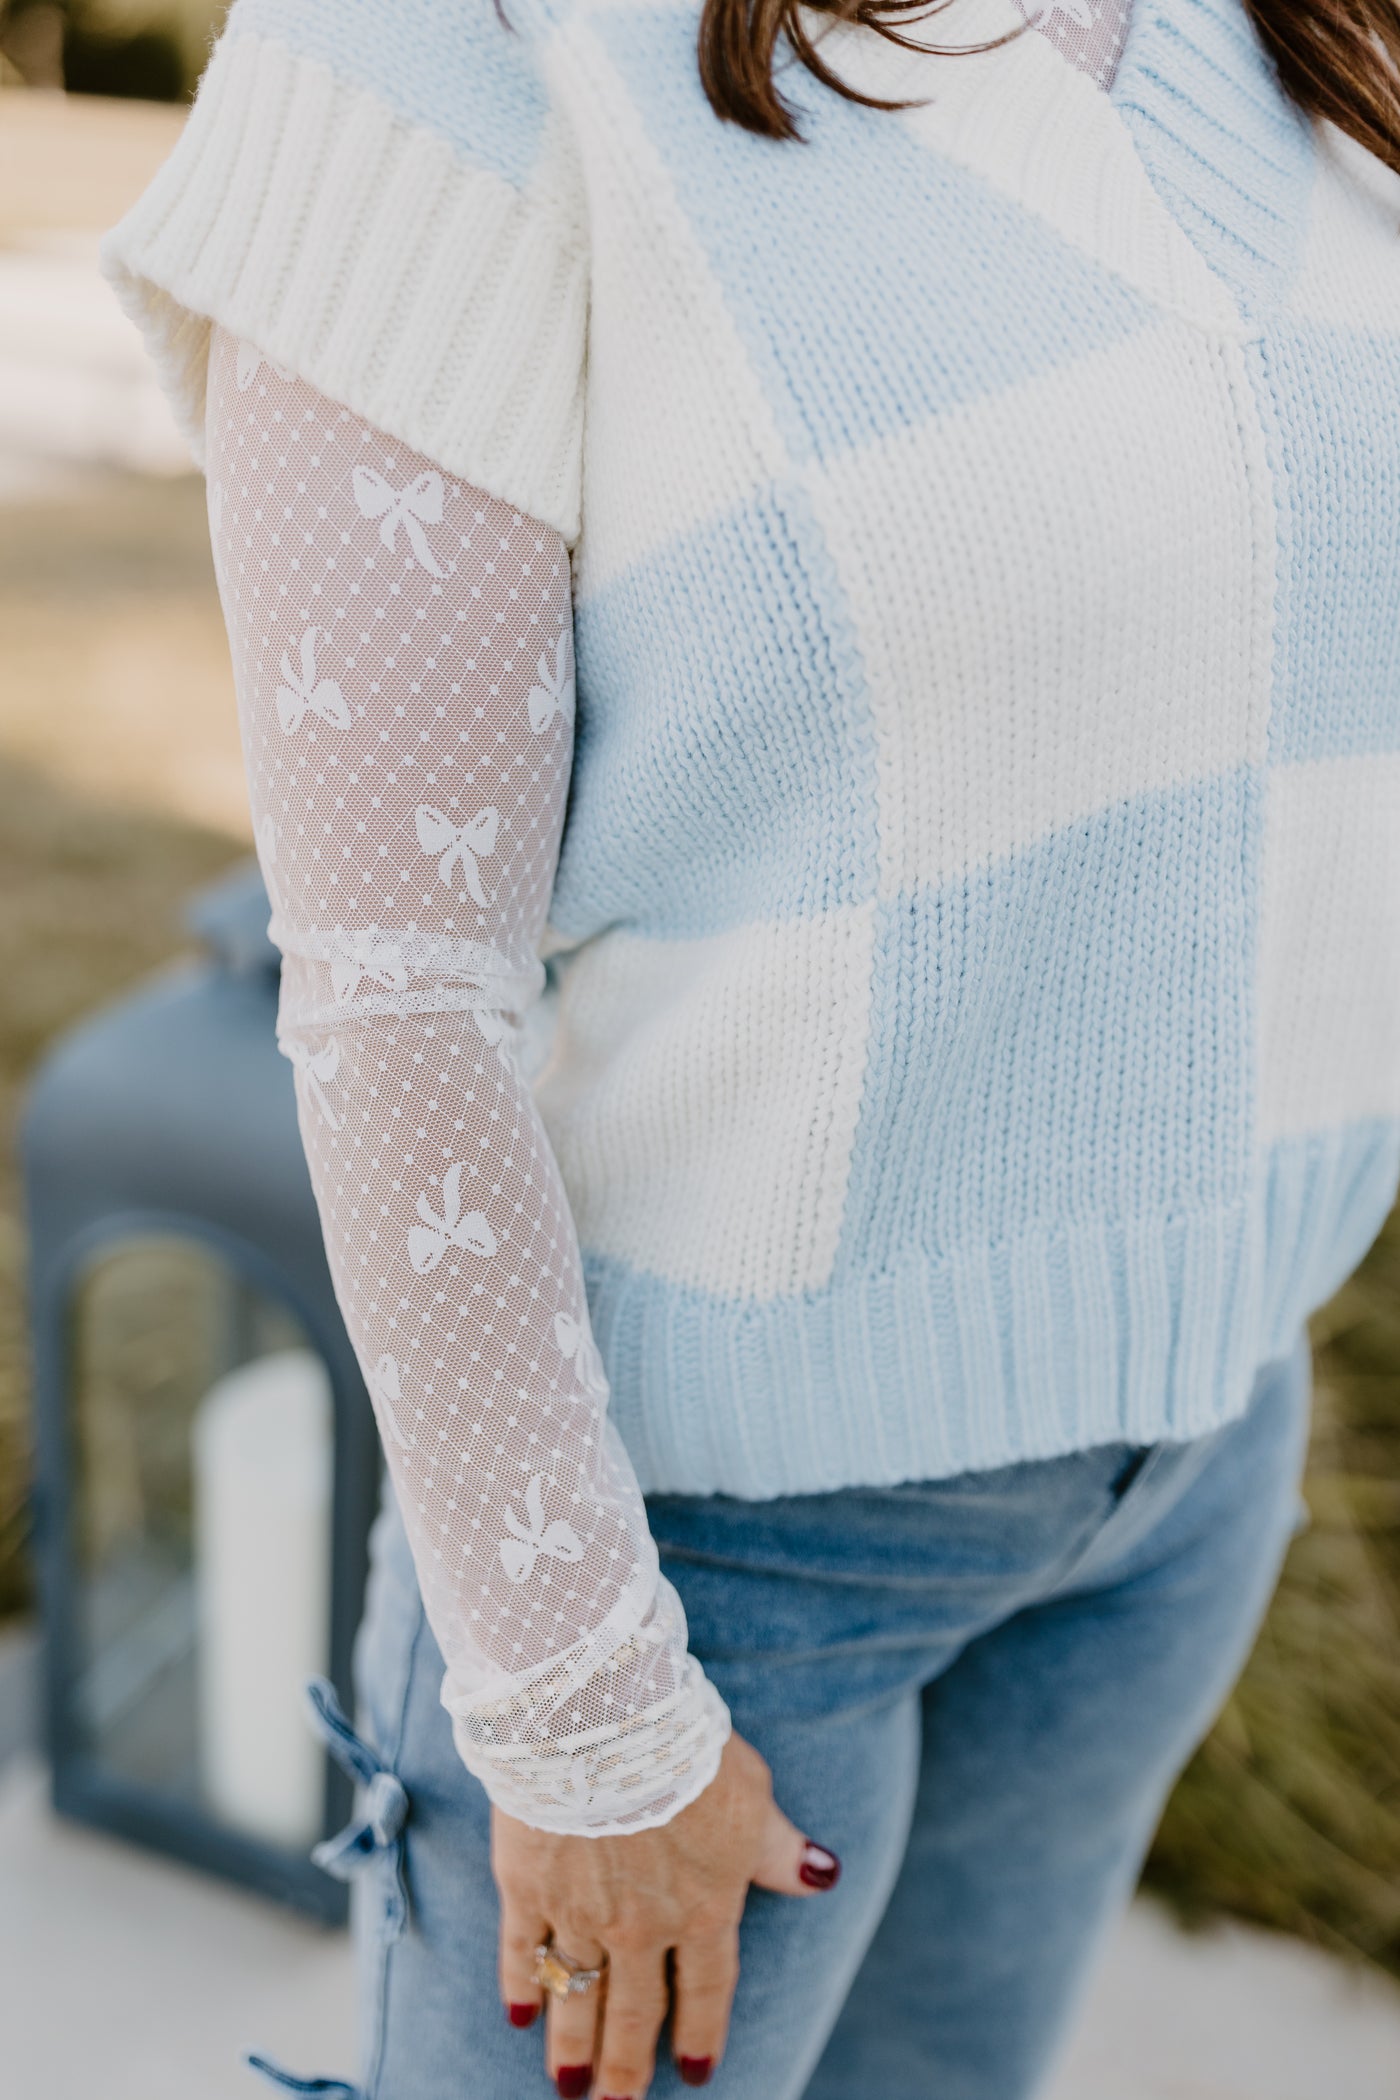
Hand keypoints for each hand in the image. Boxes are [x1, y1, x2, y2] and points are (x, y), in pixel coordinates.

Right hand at [492, 1729, 840, 2095]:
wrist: (601, 1724)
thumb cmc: (684, 1749)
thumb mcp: (751, 1794)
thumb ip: (778, 1849)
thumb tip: (824, 1875)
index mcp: (704, 1908)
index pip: (707, 1988)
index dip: (700, 2032)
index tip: (693, 2073)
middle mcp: (642, 1928)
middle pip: (634, 2011)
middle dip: (627, 2065)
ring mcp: (581, 1913)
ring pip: (577, 1994)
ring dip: (573, 2046)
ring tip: (569, 2087)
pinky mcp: (528, 1888)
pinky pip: (524, 1951)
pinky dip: (522, 1985)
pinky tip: (519, 2014)